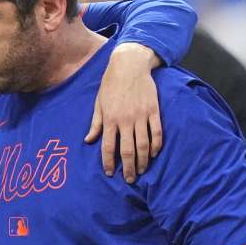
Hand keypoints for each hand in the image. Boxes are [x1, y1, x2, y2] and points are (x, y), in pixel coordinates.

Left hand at [85, 43, 162, 182]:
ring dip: (143, 161)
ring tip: (141, 171)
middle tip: (129, 179)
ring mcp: (141, 116)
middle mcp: (125, 120)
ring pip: (144, 144)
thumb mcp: (98, 103)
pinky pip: (157, 132)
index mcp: (110, 119)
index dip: (108, 162)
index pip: (108, 147)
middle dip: (128, 167)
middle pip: (127, 150)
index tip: (110, 173)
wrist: (129, 65)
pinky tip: (153, 154)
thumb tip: (88, 141)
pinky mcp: (154, 110)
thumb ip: (95, 123)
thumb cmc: (110, 84)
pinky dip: (156, 145)